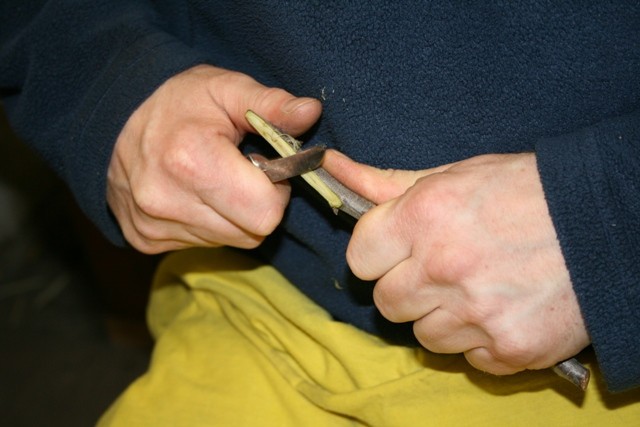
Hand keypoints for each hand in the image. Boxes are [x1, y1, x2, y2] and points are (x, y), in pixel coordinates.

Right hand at [107, 65, 320, 252]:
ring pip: (230, 242)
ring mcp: (152, 226)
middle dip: (258, 205)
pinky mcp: (144, 240)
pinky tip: (196, 195)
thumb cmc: (179, 102)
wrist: (113, 118)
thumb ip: (271, 105)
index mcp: (192, 161)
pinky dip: (211, 223)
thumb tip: (311, 113)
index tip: (263, 166)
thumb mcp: (227, 88)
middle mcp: (166, 201)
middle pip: (251, 234)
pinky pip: (203, 244)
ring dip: (235, 216)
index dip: (276, 191)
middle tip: (242, 173)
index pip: (265, 212)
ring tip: (216, 179)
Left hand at [323, 150, 589, 374]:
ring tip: (479, 288)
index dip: (378, 254)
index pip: (359, 258)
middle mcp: (444, 267)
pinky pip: (468, 357)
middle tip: (443, 269)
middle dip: (407, 287)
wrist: (603, 221)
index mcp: (424, 216)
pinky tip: (503, 309)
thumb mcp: (455, 174)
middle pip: (387, 302)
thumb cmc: (525, 191)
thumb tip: (333, 166)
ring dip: (442, 318)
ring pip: (424, 336)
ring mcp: (477, 313)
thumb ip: (387, 182)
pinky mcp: (509, 349)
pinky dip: (480, 340)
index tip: (397, 250)